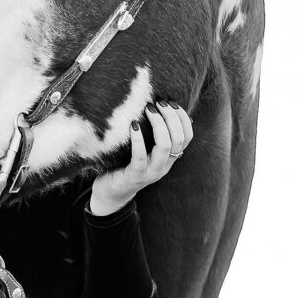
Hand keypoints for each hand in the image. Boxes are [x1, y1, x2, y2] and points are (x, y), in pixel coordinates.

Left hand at [89, 100, 192, 215]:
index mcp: (169, 158)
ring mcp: (150, 172)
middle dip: (171, 116)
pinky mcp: (135, 176)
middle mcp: (164, 166)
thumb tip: (159, 109)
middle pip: (178, 138)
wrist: (110, 194)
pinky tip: (133, 125)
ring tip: (149, 109)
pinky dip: (138, 139)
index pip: (187, 136)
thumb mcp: (144, 151)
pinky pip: (139, 156)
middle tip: (159, 102)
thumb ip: (153, 136)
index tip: (171, 103)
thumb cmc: (125, 165)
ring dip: (159, 124)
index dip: (182, 117)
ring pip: (164, 146)